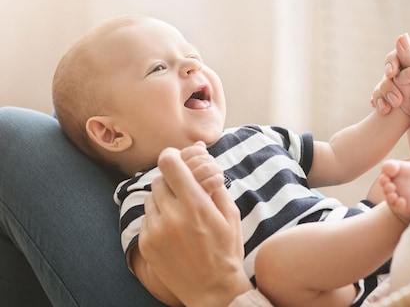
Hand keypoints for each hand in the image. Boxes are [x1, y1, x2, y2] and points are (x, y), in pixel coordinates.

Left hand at [139, 143, 251, 306]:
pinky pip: (146, 218)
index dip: (172, 156)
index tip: (177, 159)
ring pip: (150, 198)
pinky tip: (174, 230)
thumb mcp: (230, 214)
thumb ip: (215, 182)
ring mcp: (156, 231)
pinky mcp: (146, 244)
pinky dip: (158, 217)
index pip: (170, 164)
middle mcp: (172, 216)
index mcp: (196, 205)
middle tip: (184, 190)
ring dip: (163, 198)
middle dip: (171, 180)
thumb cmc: (226, 250)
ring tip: (180, 213)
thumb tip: (202, 153)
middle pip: (158, 179)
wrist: (213, 290)